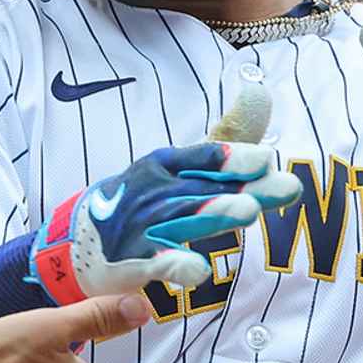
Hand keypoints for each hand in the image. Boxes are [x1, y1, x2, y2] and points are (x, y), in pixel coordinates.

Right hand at [29, 79, 299, 303]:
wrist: (77, 241)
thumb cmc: (140, 200)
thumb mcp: (176, 166)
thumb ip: (224, 139)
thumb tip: (261, 91)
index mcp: (163, 164)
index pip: (201, 158)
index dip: (233, 158)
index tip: (265, 161)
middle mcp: (153, 192)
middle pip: (204, 189)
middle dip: (243, 189)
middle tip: (284, 188)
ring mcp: (142, 226)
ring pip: (183, 220)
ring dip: (213, 215)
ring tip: (247, 212)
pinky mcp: (132, 261)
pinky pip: (156, 262)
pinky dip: (175, 265)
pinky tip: (198, 271)